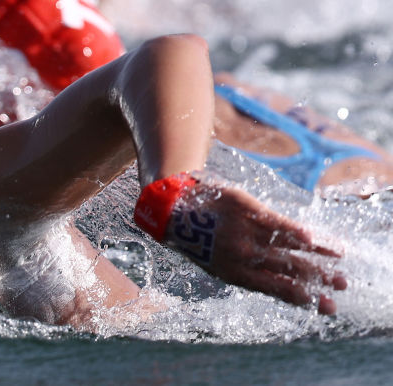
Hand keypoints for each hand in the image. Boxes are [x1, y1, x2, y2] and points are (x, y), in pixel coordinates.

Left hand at [165, 182, 345, 313]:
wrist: (172, 208)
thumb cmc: (199, 240)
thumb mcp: (220, 266)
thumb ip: (251, 275)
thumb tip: (287, 288)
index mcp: (236, 274)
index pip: (278, 290)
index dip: (305, 298)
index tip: (327, 307)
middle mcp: (242, 255)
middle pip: (288, 269)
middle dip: (318, 278)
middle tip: (342, 284)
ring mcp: (244, 231)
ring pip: (287, 244)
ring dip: (317, 253)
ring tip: (340, 259)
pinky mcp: (244, 208)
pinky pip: (274, 221)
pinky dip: (294, 230)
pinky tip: (313, 239)